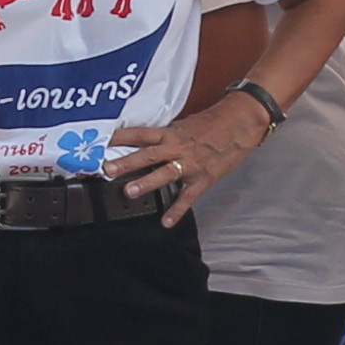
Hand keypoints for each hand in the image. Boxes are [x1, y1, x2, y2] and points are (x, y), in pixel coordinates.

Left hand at [104, 88, 277, 226]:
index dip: (122, 137)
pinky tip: (166, 222)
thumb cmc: (214, 123)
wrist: (241, 123)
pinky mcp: (203, 178)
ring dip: (146, 183)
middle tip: (108, 169)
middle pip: (147, 154)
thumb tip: (146, 142)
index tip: (103, 141)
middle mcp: (177, 147)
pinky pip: (187, 197)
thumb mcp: (185, 125)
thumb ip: (166, 136)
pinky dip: (177, 210)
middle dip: (127, 162)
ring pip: (164, 174)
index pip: (141, 133)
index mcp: (171, 133)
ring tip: (129, 192)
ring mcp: (190, 164)